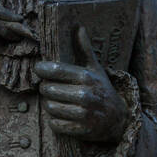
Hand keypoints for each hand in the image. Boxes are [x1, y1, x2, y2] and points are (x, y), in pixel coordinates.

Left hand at [34, 25, 128, 144]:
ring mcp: (83, 113)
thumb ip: (84, 49)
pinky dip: (54, 121)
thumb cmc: (102, 90)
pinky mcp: (81, 129)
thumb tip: (79, 27)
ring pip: (50, 107)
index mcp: (86, 77)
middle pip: (48, 89)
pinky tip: (61, 115)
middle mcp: (85, 94)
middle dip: (46, 89)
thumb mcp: (96, 69)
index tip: (39, 69)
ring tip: (55, 102)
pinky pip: (55, 124)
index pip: (55, 70)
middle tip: (50, 89)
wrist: (117, 119)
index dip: (42, 69)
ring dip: (49, 105)